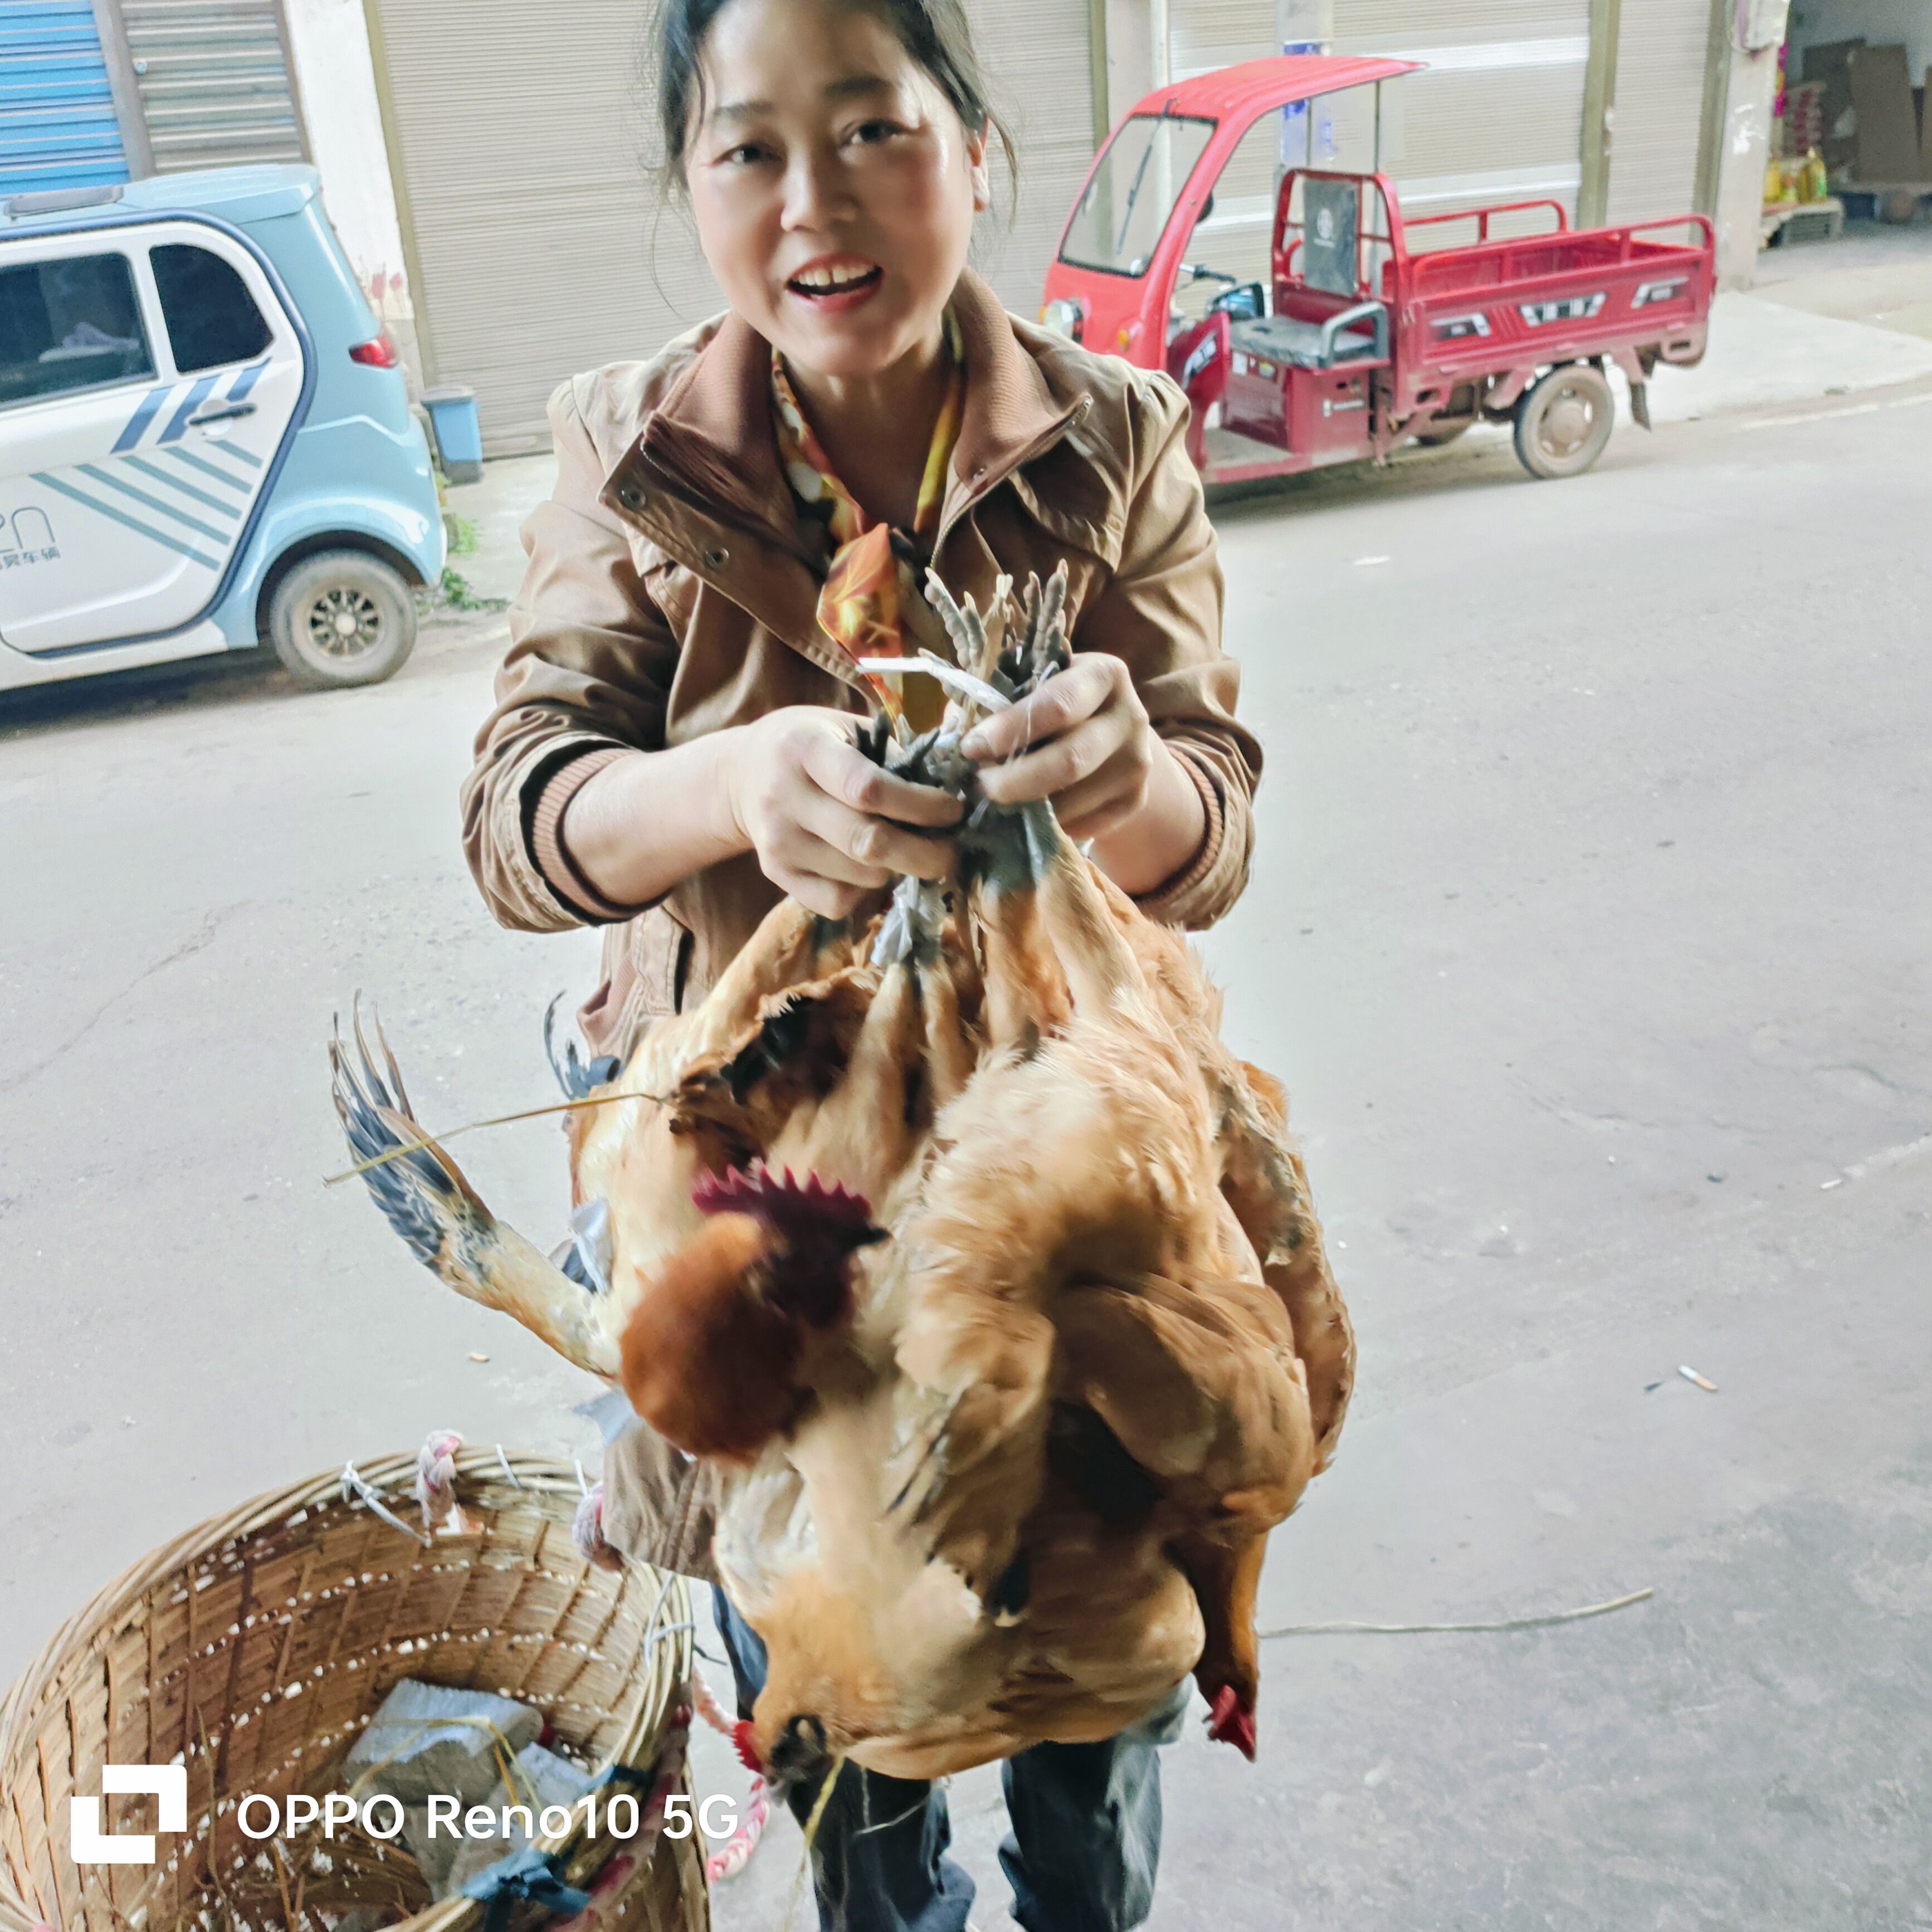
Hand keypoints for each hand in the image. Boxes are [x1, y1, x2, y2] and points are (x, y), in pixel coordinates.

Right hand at [723, 708, 962, 918]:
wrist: (741, 775)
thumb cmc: (810, 744)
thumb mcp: (843, 726)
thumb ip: (892, 751)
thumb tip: (952, 787)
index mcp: (805, 749)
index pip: (868, 788)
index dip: (920, 806)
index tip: (953, 811)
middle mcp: (784, 797)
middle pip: (867, 843)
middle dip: (925, 854)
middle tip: (951, 852)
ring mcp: (777, 841)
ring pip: (860, 877)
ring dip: (900, 871)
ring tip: (915, 854)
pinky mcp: (775, 874)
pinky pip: (837, 902)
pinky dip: (867, 893)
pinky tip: (874, 869)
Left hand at [959, 655, 1154, 840]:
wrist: (1107, 729)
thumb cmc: (1050, 701)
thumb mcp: (1028, 683)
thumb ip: (993, 700)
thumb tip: (951, 736)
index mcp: (1103, 674)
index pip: (1058, 705)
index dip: (1010, 729)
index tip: (970, 748)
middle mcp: (1131, 716)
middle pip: (1070, 760)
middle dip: (1015, 780)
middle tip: (978, 788)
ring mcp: (1137, 762)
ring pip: (1074, 800)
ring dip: (1026, 809)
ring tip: (992, 804)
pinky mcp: (1135, 800)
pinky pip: (1084, 824)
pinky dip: (1047, 826)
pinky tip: (1024, 818)